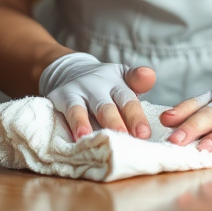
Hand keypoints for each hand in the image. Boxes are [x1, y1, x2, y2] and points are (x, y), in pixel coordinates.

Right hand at [40, 52, 155, 139]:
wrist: (72, 70)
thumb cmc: (105, 85)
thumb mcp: (123, 79)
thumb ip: (138, 83)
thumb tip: (150, 75)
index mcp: (117, 82)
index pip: (128, 100)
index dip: (136, 117)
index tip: (144, 134)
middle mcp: (98, 84)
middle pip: (107, 107)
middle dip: (116, 124)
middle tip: (125, 140)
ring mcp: (78, 89)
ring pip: (83, 109)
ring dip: (87, 124)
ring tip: (94, 138)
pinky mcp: (60, 96)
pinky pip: (67, 111)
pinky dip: (73, 123)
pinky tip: (77, 136)